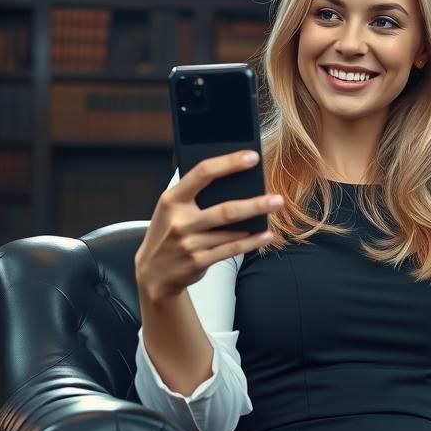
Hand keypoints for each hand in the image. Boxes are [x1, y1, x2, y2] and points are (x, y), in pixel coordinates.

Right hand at [135, 150, 282, 302]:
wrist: (153, 273)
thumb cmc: (167, 233)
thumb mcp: (170, 208)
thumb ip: (194, 193)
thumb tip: (233, 177)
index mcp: (171, 200)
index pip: (202, 173)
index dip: (229, 163)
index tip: (251, 157)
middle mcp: (179, 221)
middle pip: (225, 210)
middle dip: (255, 204)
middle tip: (277, 198)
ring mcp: (189, 244)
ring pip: (232, 232)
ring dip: (256, 223)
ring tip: (273, 212)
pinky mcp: (199, 262)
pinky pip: (232, 250)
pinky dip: (252, 242)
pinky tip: (264, 235)